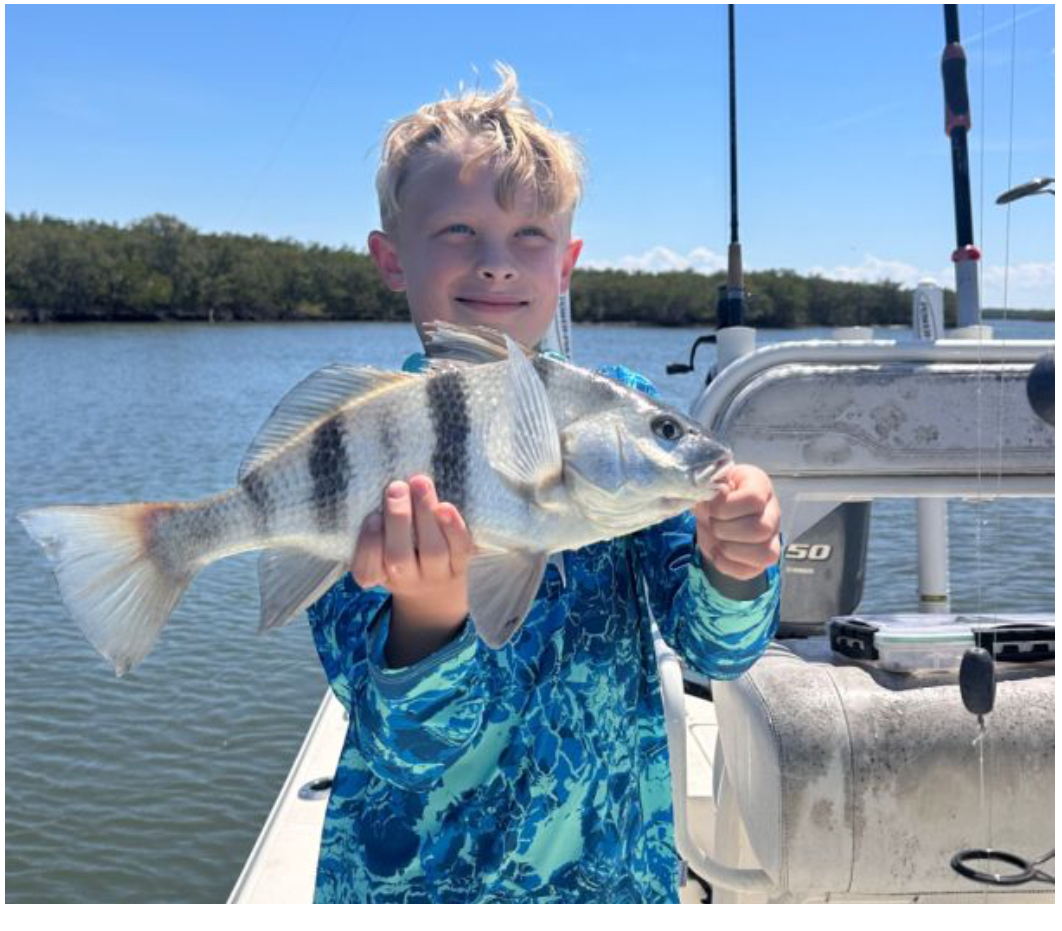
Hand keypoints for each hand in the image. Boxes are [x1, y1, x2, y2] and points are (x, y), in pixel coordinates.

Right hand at [352, 475, 473, 665]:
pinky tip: (445, 507)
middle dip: (398, 519)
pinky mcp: (460, 566)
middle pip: (399, 557)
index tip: (372, 516)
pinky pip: (459, 550)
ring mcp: (435, 575)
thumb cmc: (400, 551)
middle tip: (396, 487)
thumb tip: (386, 486)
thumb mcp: (380, 544)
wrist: (435, 586)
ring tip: (420, 483)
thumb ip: (378, 521)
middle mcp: (405, 579)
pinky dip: (454, 528)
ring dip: (425, 514)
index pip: (366, 568)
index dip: (369, 543)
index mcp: (377, 574)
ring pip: (432, 551)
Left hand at [694, 464, 780, 581]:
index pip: (754, 499)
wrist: (712, 512)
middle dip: (725, 529)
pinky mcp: (760, 560)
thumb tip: (721, 493)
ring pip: (765, 554)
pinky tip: (717, 552)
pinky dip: (727, 565)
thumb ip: (713, 484)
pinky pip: (751, 571)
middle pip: (760, 529)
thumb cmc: (715, 493)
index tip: (709, 507)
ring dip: (729, 549)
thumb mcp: (711, 481)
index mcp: (760, 485)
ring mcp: (771, 538)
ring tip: (716, 538)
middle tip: (711, 522)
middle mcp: (772, 512)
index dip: (725, 506)